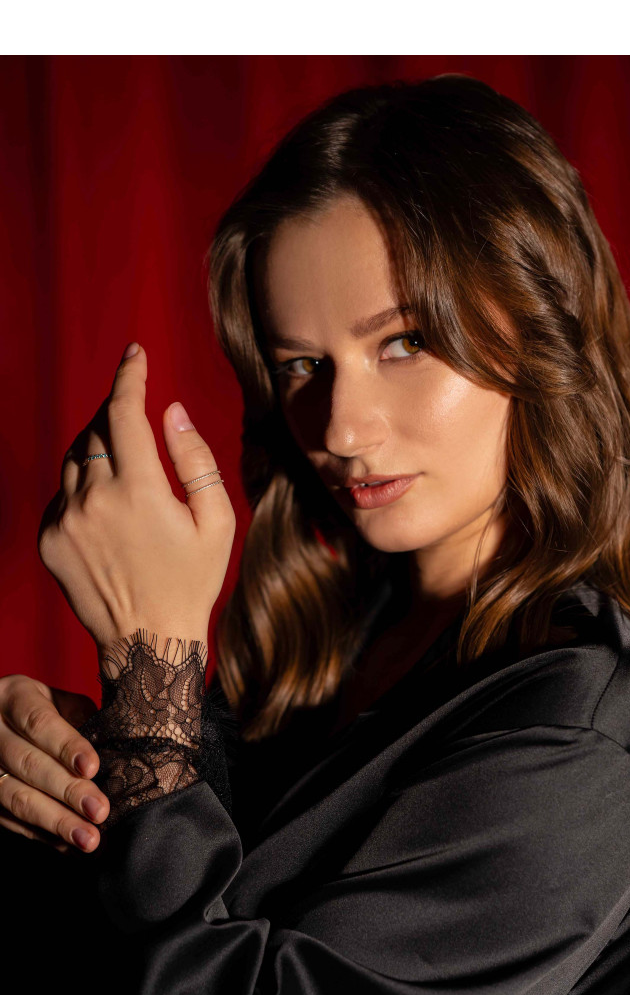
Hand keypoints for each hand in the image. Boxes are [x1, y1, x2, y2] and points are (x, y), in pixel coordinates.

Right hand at [0, 674, 106, 852]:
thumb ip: (85, 721)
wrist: (4, 723)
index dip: (66, 746)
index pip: (39, 721)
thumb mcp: (64, 702)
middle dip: (67, 791)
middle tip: (99, 812)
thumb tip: (121, 757)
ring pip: (14, 796)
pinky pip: (9, 819)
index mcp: (15, 696)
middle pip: (27, 763)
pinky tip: (70, 846)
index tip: (92, 768)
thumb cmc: (48, 711)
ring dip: (55, 822)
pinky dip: (42, 835)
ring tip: (88, 839)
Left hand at [36, 343, 235, 653]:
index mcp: (140, 490)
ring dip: (98, 447)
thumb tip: (172, 412)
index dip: (129, 376)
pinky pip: (62, 491)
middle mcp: (94, 499)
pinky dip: (83, 484)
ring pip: (74, 457)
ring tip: (127, 469)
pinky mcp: (48, 538)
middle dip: (116, 412)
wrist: (147, 640)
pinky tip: (110, 508)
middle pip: (95, 428)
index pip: (123, 410)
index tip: (135, 354)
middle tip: (137, 416)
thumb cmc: (191, 581)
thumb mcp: (216, 522)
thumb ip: (194, 460)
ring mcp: (65, 519)